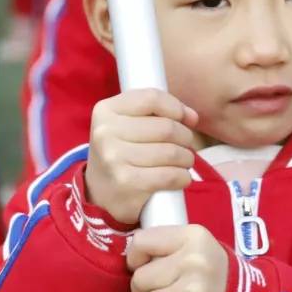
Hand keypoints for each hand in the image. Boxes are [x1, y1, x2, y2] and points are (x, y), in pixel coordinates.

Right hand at [84, 88, 198, 226]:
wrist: (100, 193)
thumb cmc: (122, 152)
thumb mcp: (127, 123)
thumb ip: (157, 112)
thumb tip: (192, 117)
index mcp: (105, 110)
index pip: (152, 98)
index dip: (176, 107)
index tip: (185, 120)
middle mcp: (106, 132)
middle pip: (166, 127)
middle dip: (185, 137)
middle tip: (185, 146)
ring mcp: (114, 158)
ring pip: (171, 152)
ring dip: (186, 158)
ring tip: (183, 162)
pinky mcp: (126, 183)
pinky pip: (169, 175)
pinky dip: (183, 177)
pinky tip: (180, 178)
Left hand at [127, 224, 228, 291]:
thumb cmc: (211, 273)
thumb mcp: (196, 244)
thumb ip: (165, 243)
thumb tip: (130, 257)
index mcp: (193, 237)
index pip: (141, 242)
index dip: (136, 257)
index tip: (144, 266)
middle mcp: (193, 263)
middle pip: (139, 279)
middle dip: (142, 289)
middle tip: (158, 290)